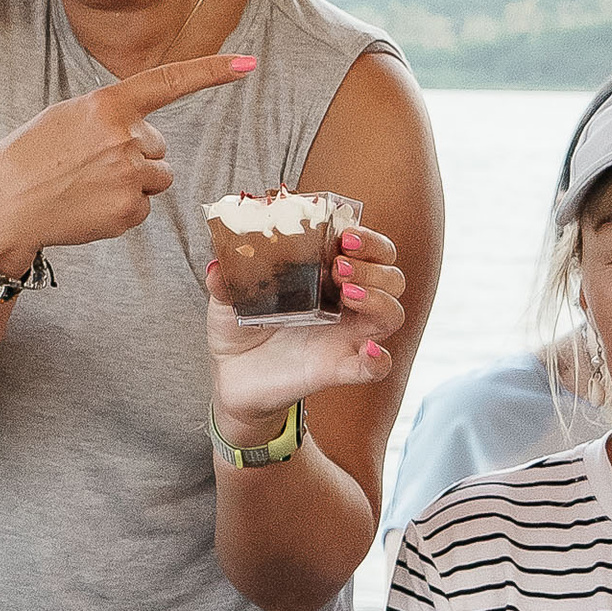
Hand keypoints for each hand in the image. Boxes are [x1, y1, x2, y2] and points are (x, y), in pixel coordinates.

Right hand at [0, 52, 257, 273]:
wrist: (1, 205)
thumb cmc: (30, 158)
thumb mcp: (66, 117)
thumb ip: (110, 116)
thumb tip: (145, 135)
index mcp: (107, 104)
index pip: (169, 81)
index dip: (212, 71)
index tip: (248, 63)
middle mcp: (124, 136)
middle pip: (159, 145)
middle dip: (134, 155)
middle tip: (88, 165)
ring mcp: (127, 176)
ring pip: (157, 178)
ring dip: (132, 183)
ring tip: (88, 187)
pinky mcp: (126, 211)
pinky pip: (143, 207)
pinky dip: (121, 210)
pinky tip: (88, 207)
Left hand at [208, 224, 406, 424]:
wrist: (232, 376)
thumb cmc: (240, 328)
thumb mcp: (227, 299)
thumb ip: (226, 280)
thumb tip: (218, 263)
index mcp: (327, 277)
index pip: (370, 250)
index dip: (368, 238)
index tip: (345, 234)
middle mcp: (346, 304)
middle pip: (391, 277)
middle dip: (374, 264)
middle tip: (340, 264)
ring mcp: (347, 337)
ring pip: (392, 314)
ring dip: (379, 298)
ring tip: (347, 291)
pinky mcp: (339, 369)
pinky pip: (375, 367)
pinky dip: (378, 359)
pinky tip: (367, 349)